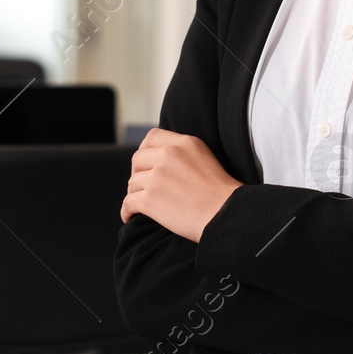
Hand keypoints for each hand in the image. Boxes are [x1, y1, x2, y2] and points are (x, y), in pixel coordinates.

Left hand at [120, 128, 242, 242]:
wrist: (226, 216)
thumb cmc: (221, 194)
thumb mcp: (205, 158)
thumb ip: (183, 153)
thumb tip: (161, 158)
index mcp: (184, 143)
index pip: (152, 137)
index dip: (145, 150)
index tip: (146, 164)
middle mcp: (168, 155)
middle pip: (137, 159)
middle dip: (137, 173)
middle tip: (142, 186)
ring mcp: (158, 177)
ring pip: (132, 183)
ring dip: (134, 194)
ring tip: (140, 204)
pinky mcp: (150, 199)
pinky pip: (128, 202)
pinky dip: (126, 211)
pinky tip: (129, 217)